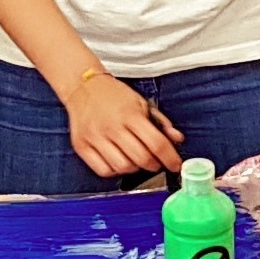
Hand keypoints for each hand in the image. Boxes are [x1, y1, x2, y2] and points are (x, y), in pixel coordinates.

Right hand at [61, 70, 181, 181]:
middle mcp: (112, 127)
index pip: (156, 143)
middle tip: (156, 162)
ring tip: (136, 159)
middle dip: (154, 165)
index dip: (170, 158)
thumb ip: (161, 122)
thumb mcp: (141, 103)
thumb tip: (177, 139)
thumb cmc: (114, 95)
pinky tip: (119, 162)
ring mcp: (95, 138)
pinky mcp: (82, 146)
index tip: (175, 165)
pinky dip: (115, 171)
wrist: (83, 87)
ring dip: (135, 168)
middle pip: (141, 158)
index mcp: (130, 114)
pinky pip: (103, 170)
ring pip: (123, 167)